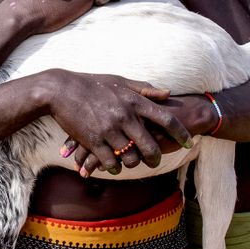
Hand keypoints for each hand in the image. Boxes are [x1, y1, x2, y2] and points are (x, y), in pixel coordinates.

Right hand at [40, 70, 192, 175]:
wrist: (60, 90)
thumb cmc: (91, 83)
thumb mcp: (120, 81)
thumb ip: (144, 89)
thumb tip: (167, 93)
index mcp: (134, 100)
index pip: (166, 119)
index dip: (180, 133)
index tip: (188, 142)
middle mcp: (124, 116)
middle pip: (150, 146)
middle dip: (155, 158)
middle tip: (155, 161)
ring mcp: (109, 130)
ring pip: (131, 158)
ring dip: (134, 163)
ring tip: (132, 162)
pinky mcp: (93, 141)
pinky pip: (111, 163)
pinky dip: (115, 167)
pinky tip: (115, 166)